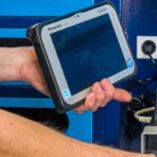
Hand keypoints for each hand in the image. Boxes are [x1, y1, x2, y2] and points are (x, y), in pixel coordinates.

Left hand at [10, 50, 128, 112]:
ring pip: (94, 105)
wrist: (31, 63)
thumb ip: (87, 56)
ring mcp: (74, 95)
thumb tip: (101, 48)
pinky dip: (85, 105)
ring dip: (98, 99)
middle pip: (103, 98)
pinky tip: (86, 98)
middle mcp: (82, 88)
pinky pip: (79, 108)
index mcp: (86, 78)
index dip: (117, 93)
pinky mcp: (65, 100)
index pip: (106, 87)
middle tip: (103, 83)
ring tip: (94, 90)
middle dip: (108, 93)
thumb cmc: (47, 58)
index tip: (125, 95)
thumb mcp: (71, 54)